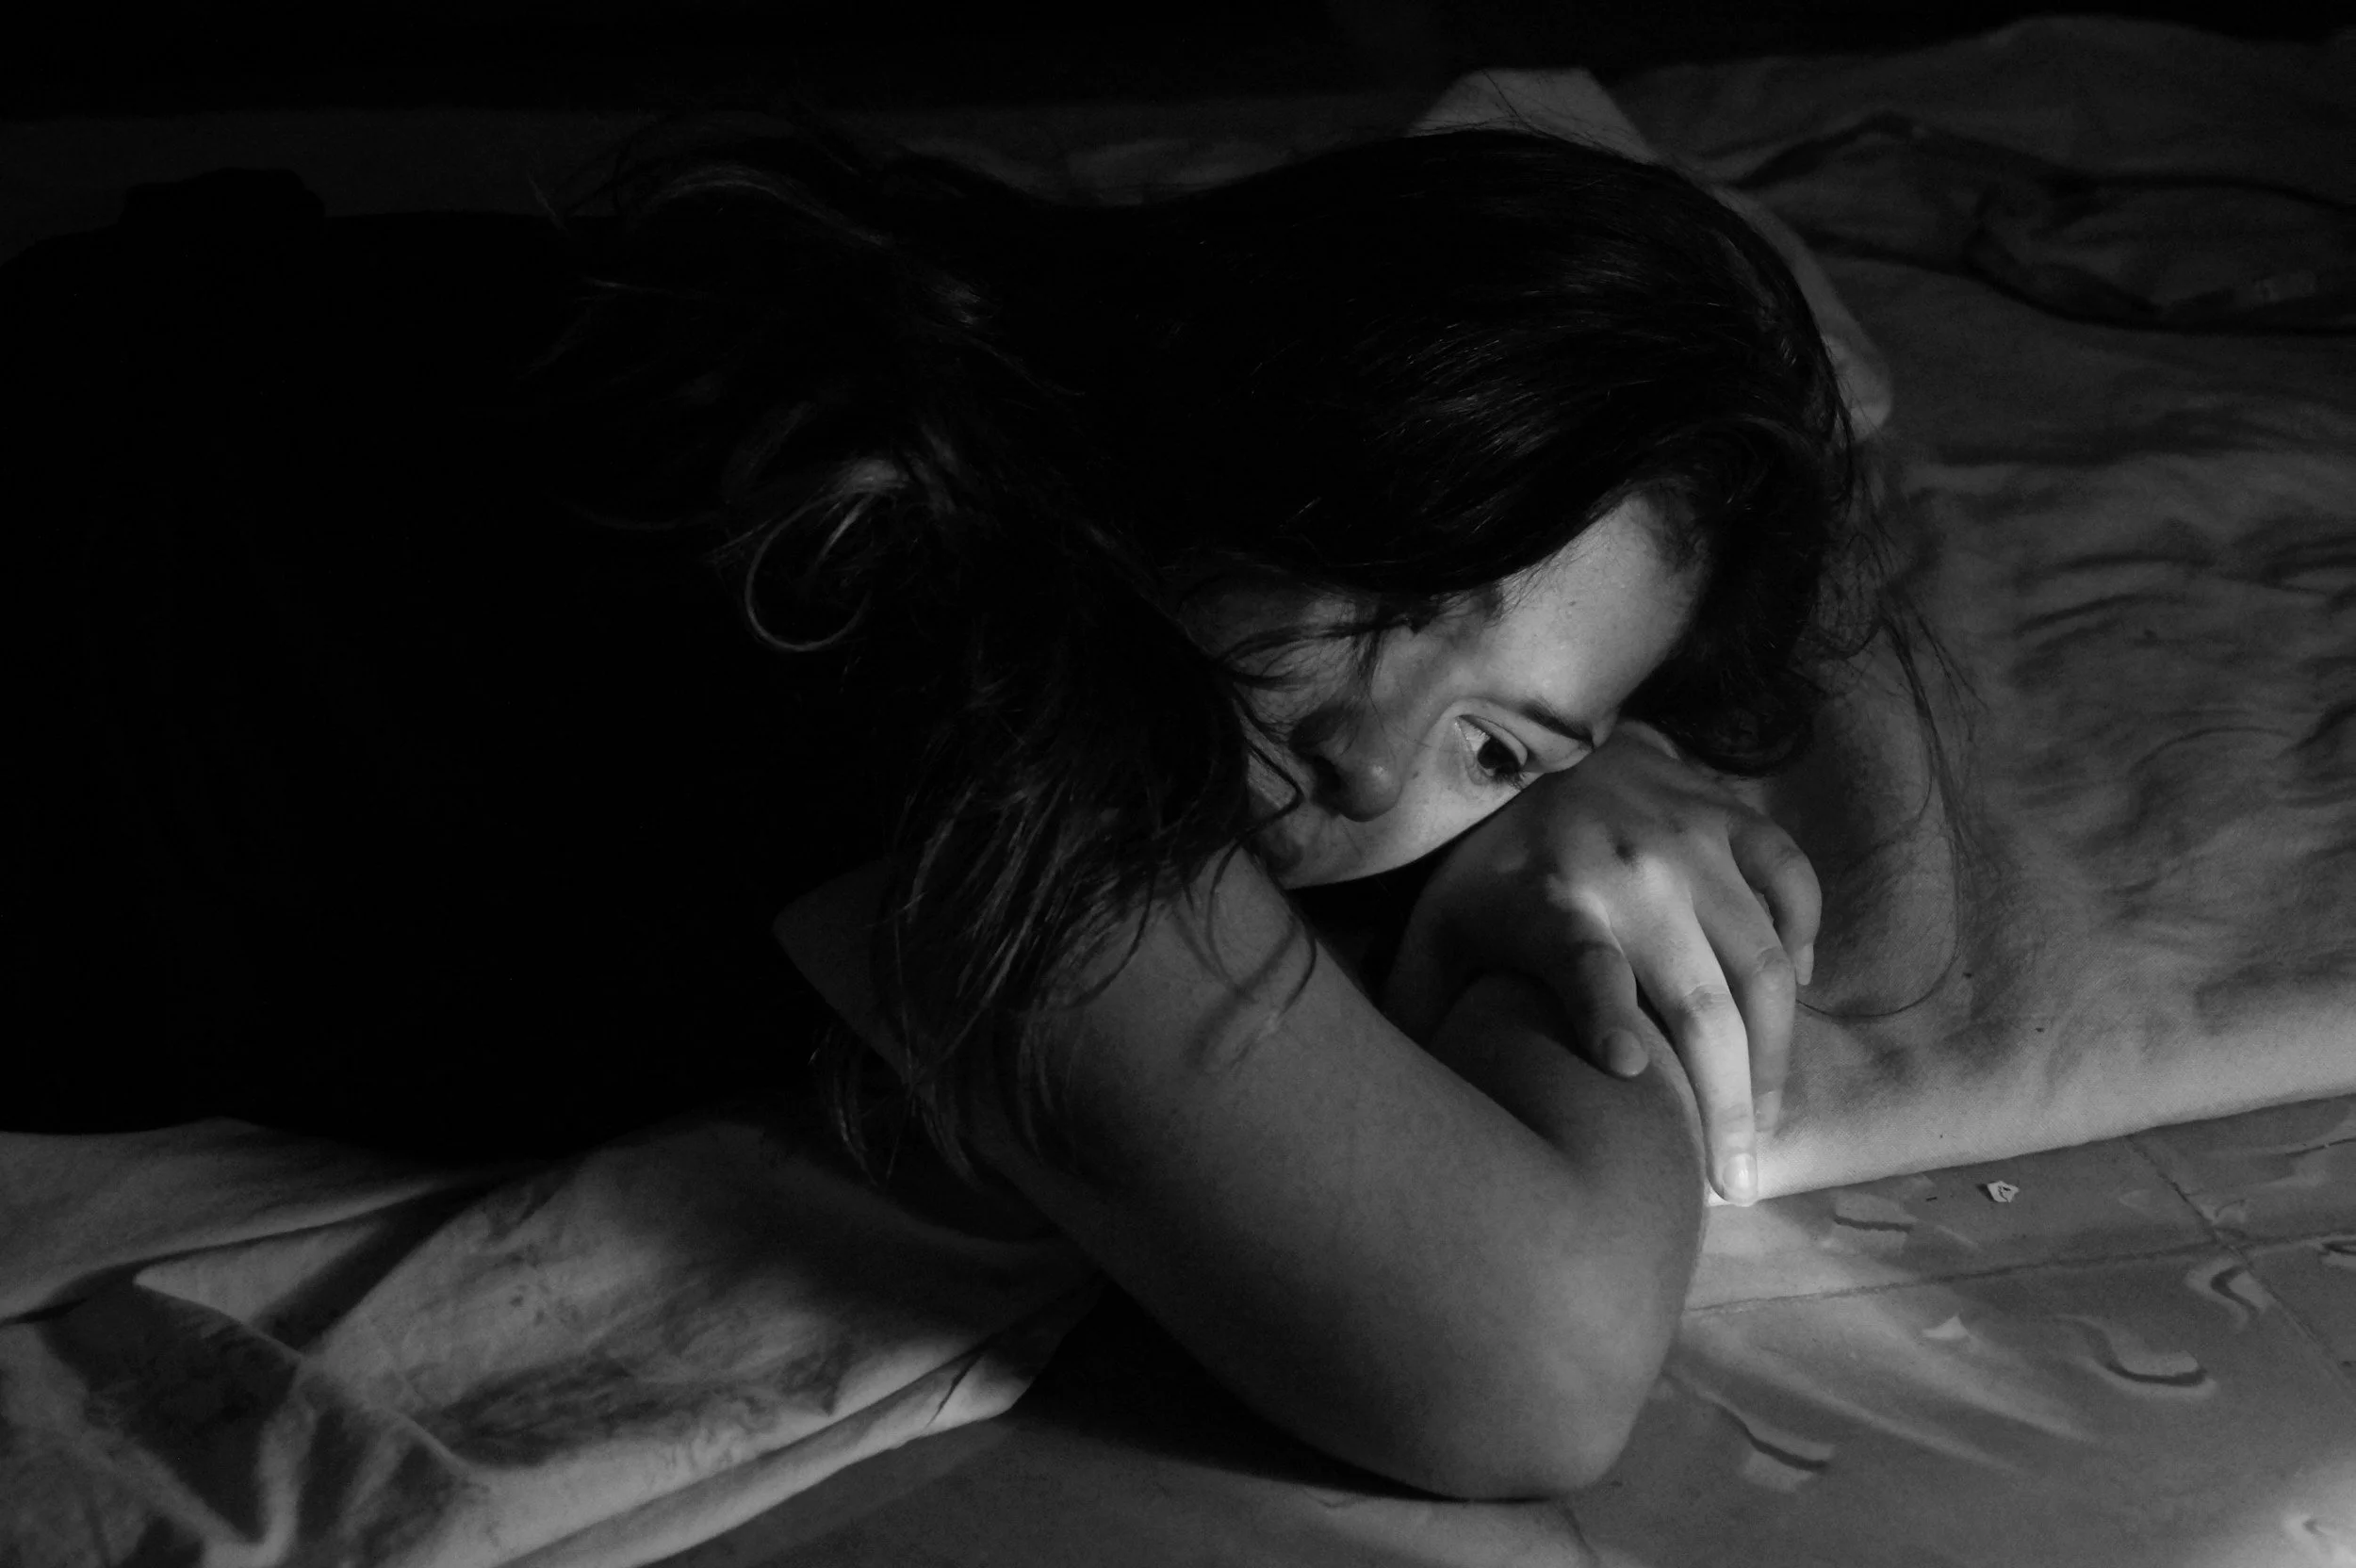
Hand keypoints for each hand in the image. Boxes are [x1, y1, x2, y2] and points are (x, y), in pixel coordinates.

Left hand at [1381, 724, 1818, 1204]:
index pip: (1579, 960)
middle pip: (1699, 999)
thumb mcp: (1436, 938)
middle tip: (1734, 1180)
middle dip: (1727, 1101)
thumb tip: (1406, 1113)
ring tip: (1765, 1124)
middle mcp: (1628, 873)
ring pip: (1762, 963)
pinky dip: (1804, 941)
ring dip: (1774, 1056)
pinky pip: (1792, 883)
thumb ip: (1427, 1014)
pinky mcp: (1729, 815)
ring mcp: (1690, 841)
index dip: (1601, 1011)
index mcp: (1545, 902)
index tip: (1624, 1069)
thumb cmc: (1481, 870)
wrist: (1522, 744)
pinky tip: (1794, 993)